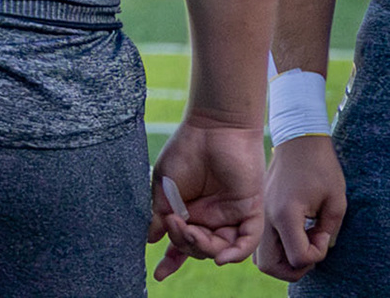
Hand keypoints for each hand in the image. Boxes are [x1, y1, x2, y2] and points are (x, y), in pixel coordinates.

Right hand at [148, 118, 264, 280]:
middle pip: (200, 248)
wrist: (213, 127)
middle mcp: (210, 217)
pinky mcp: (250, 210)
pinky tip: (221, 258)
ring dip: (204, 247)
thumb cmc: (185, 150)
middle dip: (185, 243)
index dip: (171, 259)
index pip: (182, 242)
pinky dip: (235, 253)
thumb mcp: (164, 185)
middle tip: (175, 224)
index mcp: (189, 212)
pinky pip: (246, 241)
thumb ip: (160, 214)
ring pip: (221, 248)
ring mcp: (230, 216)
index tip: (159, 275)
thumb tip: (152, 238)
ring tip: (190, 231)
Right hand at [257, 135, 346, 281]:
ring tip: (300, 241)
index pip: (299, 258)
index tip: (323, 233)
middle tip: (310, 247)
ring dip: (282, 260)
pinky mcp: (257, 211)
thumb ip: (330, 231)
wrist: (297, 140)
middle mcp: (265, 218)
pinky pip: (259, 245)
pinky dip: (274, 248)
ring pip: (261, 259)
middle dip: (295, 267)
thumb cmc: (320, 167)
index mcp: (285, 214)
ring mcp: (257, 215)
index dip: (317, 254)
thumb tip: (320, 248)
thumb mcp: (336, 201)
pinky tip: (291, 232)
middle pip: (270, 267)